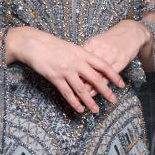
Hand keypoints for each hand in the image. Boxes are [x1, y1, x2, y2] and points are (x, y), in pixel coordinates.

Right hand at [6, 26, 124, 113]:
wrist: (33, 43)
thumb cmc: (51, 44)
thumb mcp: (70, 48)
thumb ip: (81, 57)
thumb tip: (92, 68)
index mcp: (82, 53)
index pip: (103, 65)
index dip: (113, 75)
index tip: (121, 84)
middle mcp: (76, 62)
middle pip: (95, 79)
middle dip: (106, 91)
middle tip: (114, 100)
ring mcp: (65, 70)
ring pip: (82, 89)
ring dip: (90, 101)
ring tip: (96, 110)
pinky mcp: (55, 77)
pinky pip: (67, 93)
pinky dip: (74, 102)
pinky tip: (79, 109)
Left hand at [79, 19, 150, 99]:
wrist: (131, 31)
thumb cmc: (111, 39)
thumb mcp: (96, 42)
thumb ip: (85, 52)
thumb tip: (72, 64)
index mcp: (92, 44)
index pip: (79, 61)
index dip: (72, 73)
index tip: (66, 83)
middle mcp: (101, 49)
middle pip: (88, 69)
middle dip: (80, 83)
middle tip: (73, 95)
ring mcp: (111, 55)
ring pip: (99, 73)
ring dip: (91, 88)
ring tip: (85, 99)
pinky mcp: (121, 60)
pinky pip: (111, 75)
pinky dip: (104, 85)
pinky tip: (99, 93)